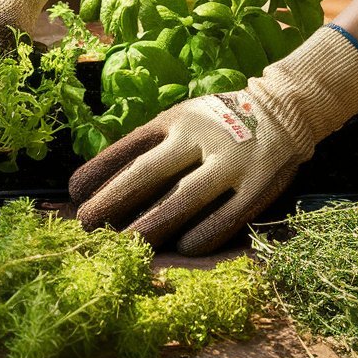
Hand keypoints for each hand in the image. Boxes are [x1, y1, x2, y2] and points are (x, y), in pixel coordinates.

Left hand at [69, 25, 357, 254]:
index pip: (128, 146)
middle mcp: (198, 136)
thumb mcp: (182, 118)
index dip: (98, 170)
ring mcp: (229, 161)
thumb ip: (153, 144)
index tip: (73, 193)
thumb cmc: (218, 121)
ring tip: (125, 247)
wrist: (284, 108)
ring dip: (150, 226)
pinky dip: (203, 235)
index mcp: (174, 119)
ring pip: (182, 199)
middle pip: (147, 173)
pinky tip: (183, 249)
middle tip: (85, 224)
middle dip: (113, 201)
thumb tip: (105, 184)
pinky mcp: (257, 186)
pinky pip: (226, 217)